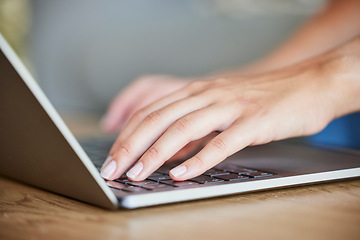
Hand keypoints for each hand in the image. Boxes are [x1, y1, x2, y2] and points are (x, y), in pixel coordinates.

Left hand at [100, 63, 340, 181]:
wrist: (310, 83)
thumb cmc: (265, 98)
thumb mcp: (222, 106)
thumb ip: (196, 125)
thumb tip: (170, 151)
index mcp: (199, 90)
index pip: (152, 111)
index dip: (128, 135)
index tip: (113, 158)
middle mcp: (209, 94)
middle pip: (159, 118)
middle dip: (131, 146)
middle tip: (113, 169)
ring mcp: (231, 106)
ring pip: (184, 128)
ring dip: (157, 152)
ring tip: (138, 173)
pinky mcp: (253, 121)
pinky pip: (221, 142)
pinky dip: (199, 159)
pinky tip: (182, 173)